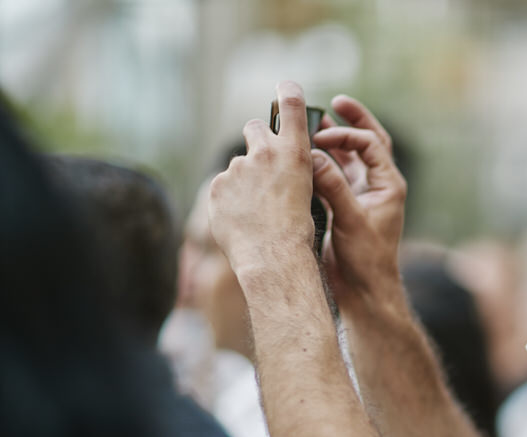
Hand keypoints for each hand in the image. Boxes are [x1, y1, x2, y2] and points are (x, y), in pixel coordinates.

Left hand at [208, 81, 316, 274]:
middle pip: (254, 127)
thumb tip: (277, 168)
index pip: (292, 107)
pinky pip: (224, 188)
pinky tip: (242, 220)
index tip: (285, 86)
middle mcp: (264, 154)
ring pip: (239, 167)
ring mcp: (237, 169)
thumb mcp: (307, 195)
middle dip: (257, 138)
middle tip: (262, 163)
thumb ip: (290, 171)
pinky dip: (231, 201)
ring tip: (255, 212)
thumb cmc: (298, 233)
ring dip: (245, 181)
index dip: (288, 92)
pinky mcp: (218, 187)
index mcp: (295, 155)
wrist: (273, 258)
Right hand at [310, 95, 406, 309]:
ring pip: (350, 157)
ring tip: (316, 122)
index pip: (371, 144)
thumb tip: (314, 155)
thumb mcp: (350, 220)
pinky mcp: (346, 205)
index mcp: (389, 185)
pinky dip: (323, 161)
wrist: (364, 291)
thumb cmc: (366, 260)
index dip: (347, 133)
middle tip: (336, 101)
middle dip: (353, 121)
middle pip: (368, 142)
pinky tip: (306, 153)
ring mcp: (362, 195)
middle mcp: (377, 186)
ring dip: (335, 139)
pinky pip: (335, 175)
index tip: (321, 134)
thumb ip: (334, 187)